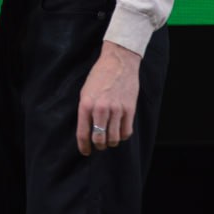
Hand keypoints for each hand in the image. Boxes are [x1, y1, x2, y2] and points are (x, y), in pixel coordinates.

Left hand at [76, 41, 140, 155]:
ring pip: (114, 138)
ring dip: (111, 142)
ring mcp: (117, 109)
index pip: (83, 133)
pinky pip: (127, 132)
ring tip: (109, 138)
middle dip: (98, 146)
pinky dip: (122, 135)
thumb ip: (85, 111)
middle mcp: (101, 108)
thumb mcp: (85, 92)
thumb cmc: (99, 76)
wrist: (118, 62)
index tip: (85, 151)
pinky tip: (119, 131)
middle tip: (98, 145)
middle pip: (100, 139)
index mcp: (86, 104)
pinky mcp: (130, 109)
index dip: (84, 146)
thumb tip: (87, 131)